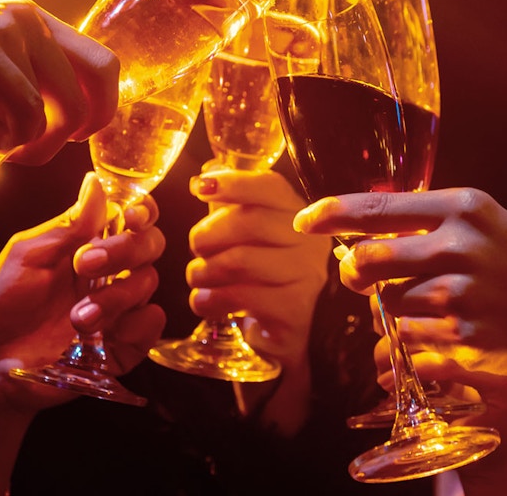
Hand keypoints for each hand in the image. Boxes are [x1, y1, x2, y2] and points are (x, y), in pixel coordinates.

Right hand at [0, 0, 118, 161]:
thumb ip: (27, 92)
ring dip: (20, 143)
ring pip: (59, 111)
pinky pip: (24, 118)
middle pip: (98, 87)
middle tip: (23, 151)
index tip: (60, 140)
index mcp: (32, 20)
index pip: (103, 65)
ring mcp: (8, 29)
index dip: (96, 113)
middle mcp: (27, 16)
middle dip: (70, 134)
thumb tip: (66, 129)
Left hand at [0, 172, 164, 495]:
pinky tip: (105, 334)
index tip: (129, 215)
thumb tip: (96, 181)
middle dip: (124, 250)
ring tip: (77, 317)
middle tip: (86, 264)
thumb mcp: (27, 256)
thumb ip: (68, 225)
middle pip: (149, 245)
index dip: (140, 209)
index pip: (130, 216)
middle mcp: (109, 272)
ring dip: (115, 296)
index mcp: (87, 244)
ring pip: (148, 283)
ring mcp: (119, 308)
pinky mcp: (124, 344)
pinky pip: (152, 323)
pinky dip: (135, 324)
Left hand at [186, 166, 331, 372]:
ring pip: (241, 260)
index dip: (233, 183)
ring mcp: (307, 277)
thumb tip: (208, 172)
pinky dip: (210, 299)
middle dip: (208, 234)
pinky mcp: (295, 311)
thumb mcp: (244, 237)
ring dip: (204, 270)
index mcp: (300, 214)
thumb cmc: (259, 278)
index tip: (198, 188)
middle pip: (250, 221)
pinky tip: (203, 302)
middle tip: (196, 249)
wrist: (281, 334)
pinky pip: (242, 297)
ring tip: (197, 277)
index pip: (270, 186)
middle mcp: (310, 242)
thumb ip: (229, 204)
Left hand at [293, 187, 506, 390]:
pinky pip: (407, 341)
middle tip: (359, 277)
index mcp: (463, 207)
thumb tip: (367, 227)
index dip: (330, 215)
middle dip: (353, 273)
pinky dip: (410, 342)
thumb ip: (433, 222)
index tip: (304, 220)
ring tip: (427, 307)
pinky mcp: (462, 338)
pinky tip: (438, 334)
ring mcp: (459, 295)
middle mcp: (458, 247)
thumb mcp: (489, 224)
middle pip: (366, 262)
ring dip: (391, 310)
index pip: (375, 207)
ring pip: (385, 306)